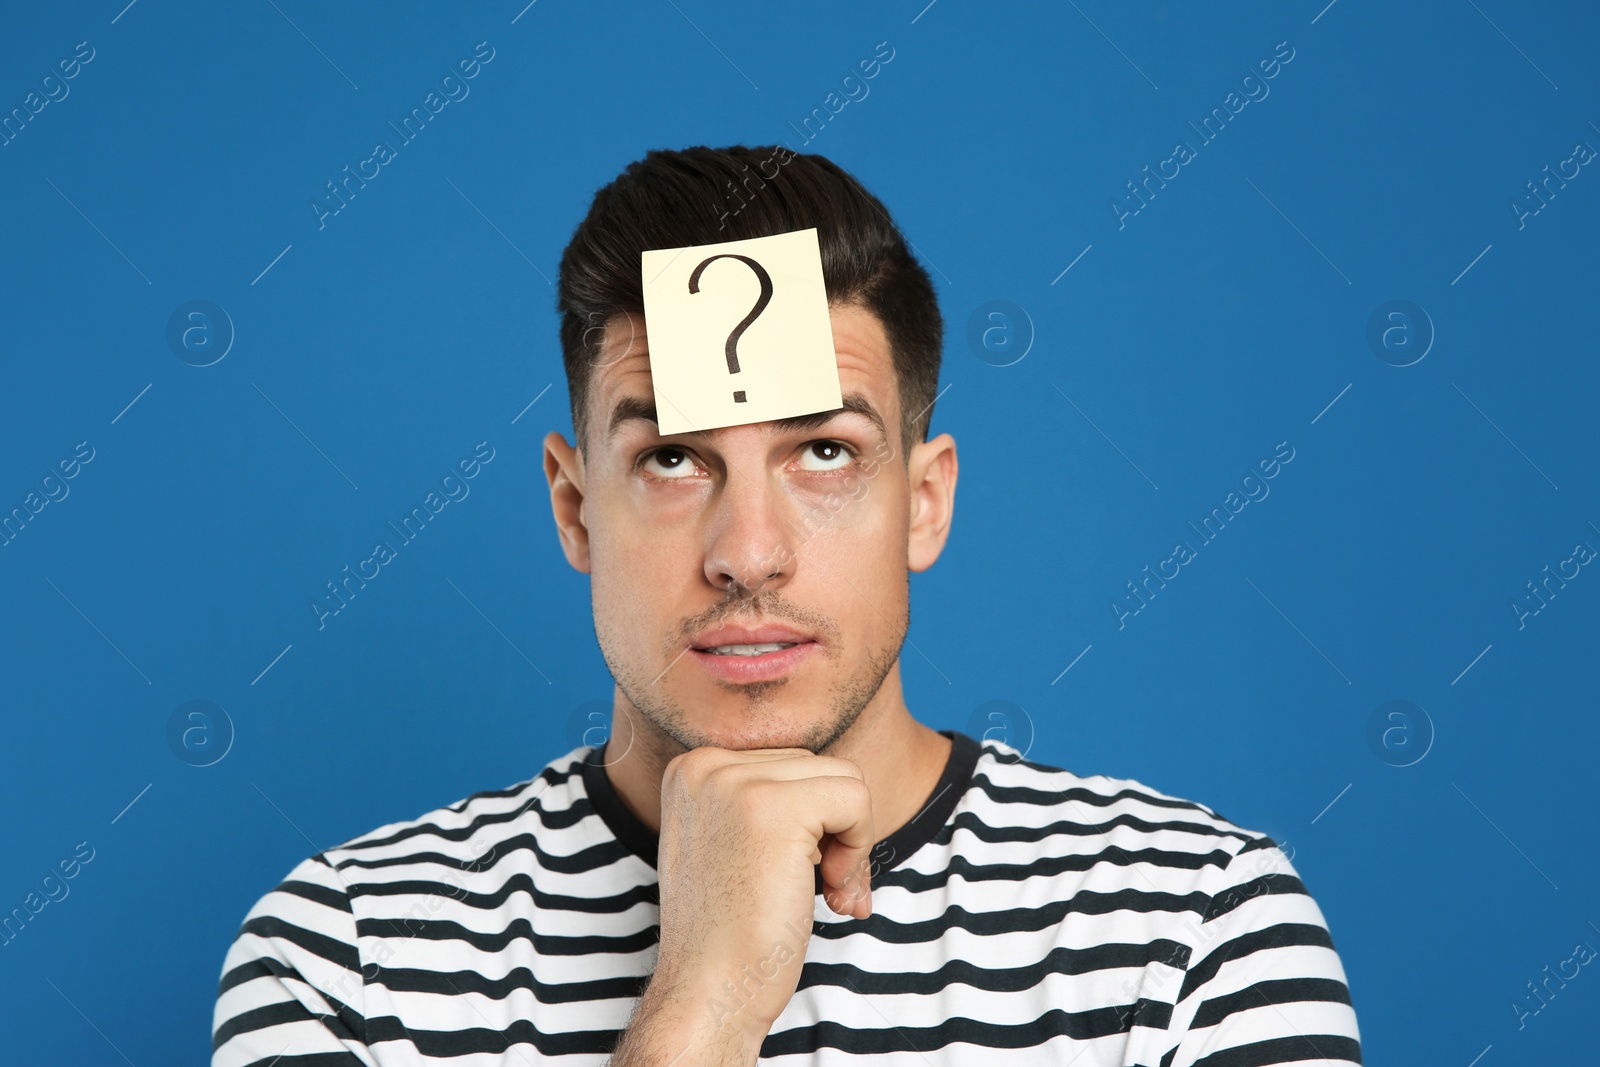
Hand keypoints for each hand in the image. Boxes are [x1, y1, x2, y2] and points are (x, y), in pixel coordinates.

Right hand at [611, 746, 874, 1064]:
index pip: (789, 765)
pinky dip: (860, 848)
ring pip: (844, 779)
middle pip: (818, 767)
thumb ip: (765, 801)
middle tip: (825, 890)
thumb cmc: (729, 932)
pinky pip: (856, 800)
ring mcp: (735, 782)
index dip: (812, 823)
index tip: (803, 874)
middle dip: (835, 832)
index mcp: (692, 769)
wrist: (707, 993)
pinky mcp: (773, 807)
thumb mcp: (730, 844)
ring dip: (851, 843)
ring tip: (828, 893)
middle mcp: (706, 764)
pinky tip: (829, 891)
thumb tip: (842, 783)